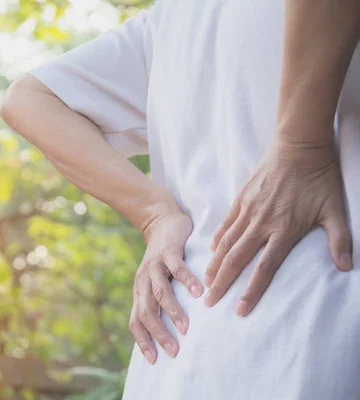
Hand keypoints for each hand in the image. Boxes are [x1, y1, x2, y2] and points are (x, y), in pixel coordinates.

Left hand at [130, 210, 203, 363]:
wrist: (161, 221)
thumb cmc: (163, 258)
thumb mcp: (157, 281)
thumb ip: (160, 302)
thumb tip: (169, 333)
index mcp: (140, 291)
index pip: (135, 321)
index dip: (142, 341)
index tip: (154, 360)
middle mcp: (143, 281)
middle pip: (147, 312)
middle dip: (159, 334)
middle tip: (174, 351)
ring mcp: (154, 265)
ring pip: (160, 292)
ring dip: (172, 312)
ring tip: (186, 328)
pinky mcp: (167, 251)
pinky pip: (177, 268)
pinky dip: (187, 281)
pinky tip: (200, 292)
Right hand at [205, 137, 352, 315]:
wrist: (299, 145)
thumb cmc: (319, 178)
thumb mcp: (334, 209)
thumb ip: (339, 240)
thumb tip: (347, 267)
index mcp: (285, 229)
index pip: (265, 268)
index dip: (251, 290)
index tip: (240, 309)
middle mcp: (262, 223)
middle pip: (237, 259)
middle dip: (221, 283)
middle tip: (208, 301)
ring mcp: (249, 209)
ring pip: (227, 243)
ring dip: (215, 264)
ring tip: (205, 281)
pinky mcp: (242, 198)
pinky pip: (227, 223)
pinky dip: (218, 239)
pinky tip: (212, 250)